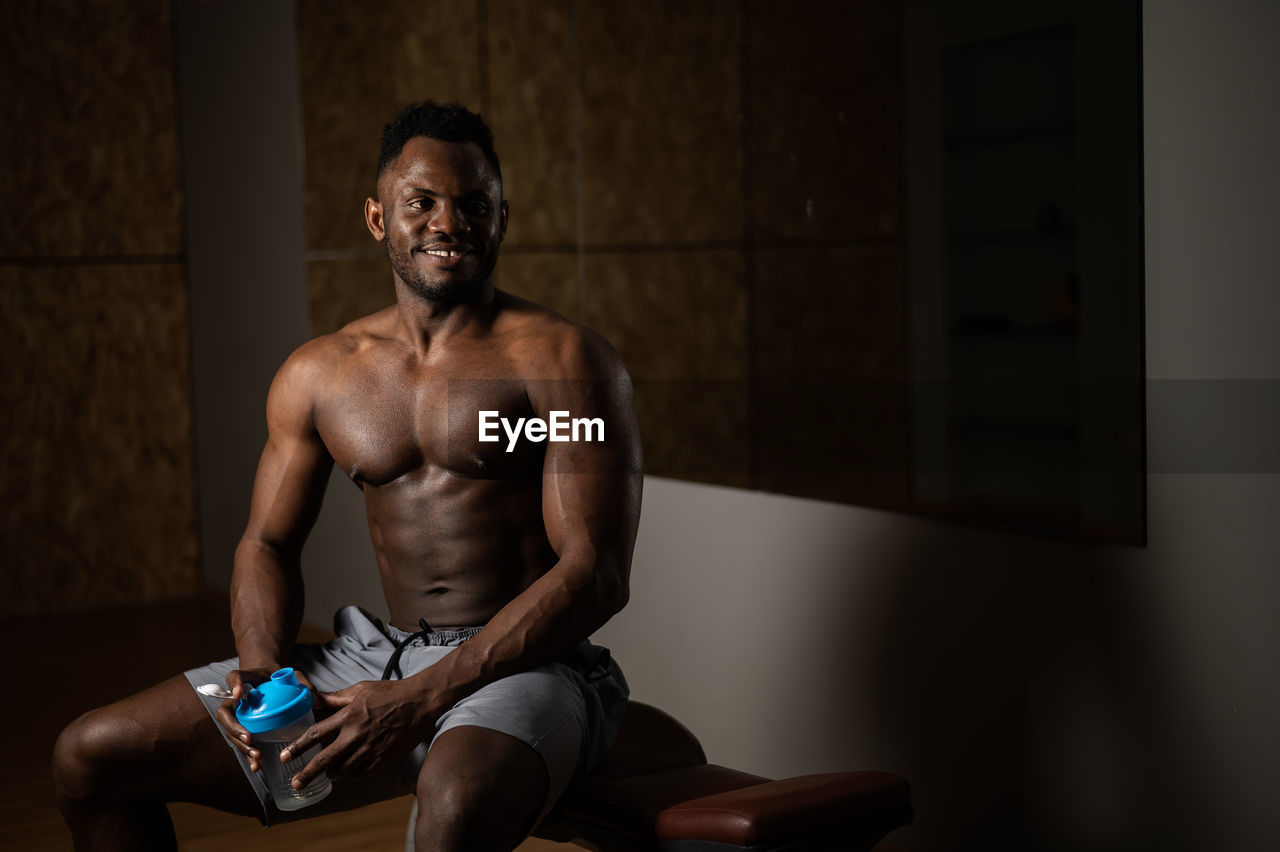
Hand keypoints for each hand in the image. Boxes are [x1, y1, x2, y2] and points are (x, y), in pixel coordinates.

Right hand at [214, 666, 315, 772]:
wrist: (270, 682)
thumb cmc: (278, 678)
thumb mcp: (292, 675)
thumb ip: (303, 683)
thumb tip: (317, 701)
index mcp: (245, 679)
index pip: (234, 677)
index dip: (233, 685)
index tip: (238, 695)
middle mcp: (235, 698)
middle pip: (225, 713)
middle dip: (235, 728)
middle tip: (249, 738)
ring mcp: (236, 714)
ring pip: (230, 731)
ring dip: (241, 745)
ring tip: (256, 756)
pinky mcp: (242, 728)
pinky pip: (240, 742)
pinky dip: (247, 754)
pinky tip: (257, 765)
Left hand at [281, 679, 430, 789]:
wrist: (419, 702)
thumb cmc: (390, 693)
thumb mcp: (360, 689)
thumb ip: (336, 698)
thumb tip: (315, 698)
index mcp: (348, 717)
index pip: (315, 734)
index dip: (298, 747)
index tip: (285, 757)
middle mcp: (355, 735)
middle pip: (325, 760)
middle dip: (307, 774)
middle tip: (295, 784)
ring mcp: (370, 749)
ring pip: (343, 770)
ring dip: (333, 773)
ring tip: (329, 773)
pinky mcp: (383, 759)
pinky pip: (361, 774)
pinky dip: (352, 774)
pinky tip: (350, 771)